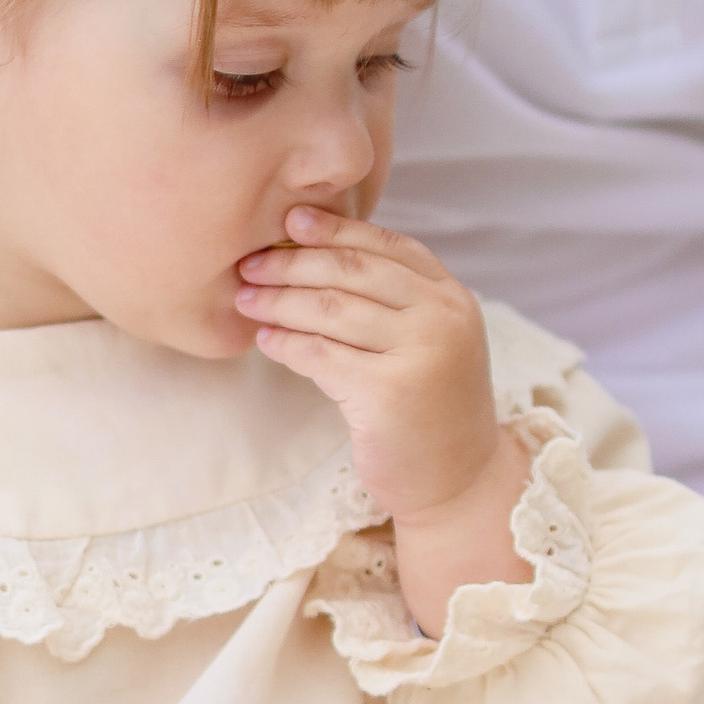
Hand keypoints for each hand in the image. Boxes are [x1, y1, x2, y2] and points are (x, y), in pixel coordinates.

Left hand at [235, 208, 529, 627]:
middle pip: (352, 271)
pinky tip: (265, 340)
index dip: (335, 228)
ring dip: (279, 300)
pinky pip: (320, 355)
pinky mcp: (388, 393)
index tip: (290, 220)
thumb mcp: (429, 342)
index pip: (387, 245)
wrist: (459, 482)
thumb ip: (396, 300)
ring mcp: (419, 354)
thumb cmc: (431, 410)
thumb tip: (318, 252)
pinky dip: (286, 344)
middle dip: (293, 261)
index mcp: (452, 297)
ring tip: (245, 298)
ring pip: (330, 309)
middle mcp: (442, 318)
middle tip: (250, 262)